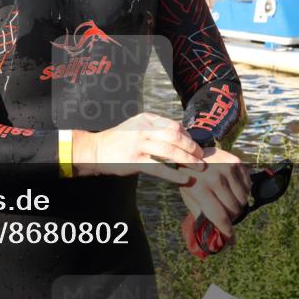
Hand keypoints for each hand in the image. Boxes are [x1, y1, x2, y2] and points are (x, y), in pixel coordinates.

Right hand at [72, 112, 204, 183]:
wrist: (96, 150)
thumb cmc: (120, 140)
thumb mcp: (137, 127)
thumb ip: (156, 128)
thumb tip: (180, 132)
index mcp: (146, 119)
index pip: (175, 125)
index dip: (189, 137)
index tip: (195, 147)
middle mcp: (143, 128)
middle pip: (175, 135)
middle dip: (191, 147)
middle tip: (202, 157)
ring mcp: (137, 144)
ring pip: (169, 150)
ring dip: (187, 159)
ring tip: (199, 167)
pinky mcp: (133, 160)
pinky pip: (158, 167)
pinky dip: (173, 173)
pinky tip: (184, 179)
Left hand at [179, 147, 249, 243]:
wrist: (192, 153)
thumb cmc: (188, 179)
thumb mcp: (189, 197)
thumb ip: (202, 217)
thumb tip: (216, 240)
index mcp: (201, 189)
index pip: (221, 217)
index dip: (228, 233)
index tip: (232, 242)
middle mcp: (216, 178)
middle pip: (234, 210)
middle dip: (231, 218)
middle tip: (226, 216)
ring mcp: (227, 168)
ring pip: (243, 199)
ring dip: (238, 205)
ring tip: (227, 201)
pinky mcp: (236, 162)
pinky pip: (248, 186)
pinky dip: (242, 192)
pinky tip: (231, 188)